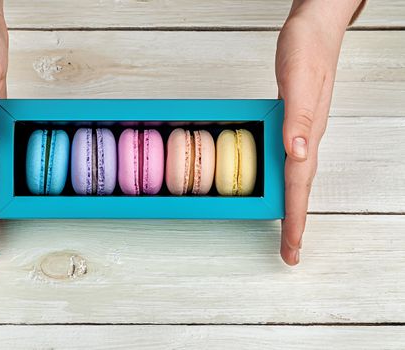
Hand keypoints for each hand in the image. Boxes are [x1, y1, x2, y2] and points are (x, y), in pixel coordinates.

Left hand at [275, 0, 361, 264]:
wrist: (315, 28)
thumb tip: (297, 154)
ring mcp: (302, 131)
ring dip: (291, 205)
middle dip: (294, 222)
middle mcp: (306, 137)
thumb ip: (298, 119)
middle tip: (290, 252)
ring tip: (287, 230)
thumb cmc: (306, 50)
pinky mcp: (296, 122)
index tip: (292, 248)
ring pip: (296, 177)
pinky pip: (289, 161)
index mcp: (306, 133)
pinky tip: (279, 184)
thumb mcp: (297, 81)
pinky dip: (285, 180)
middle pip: (300, 189)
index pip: (299, 185)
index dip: (294, 218)